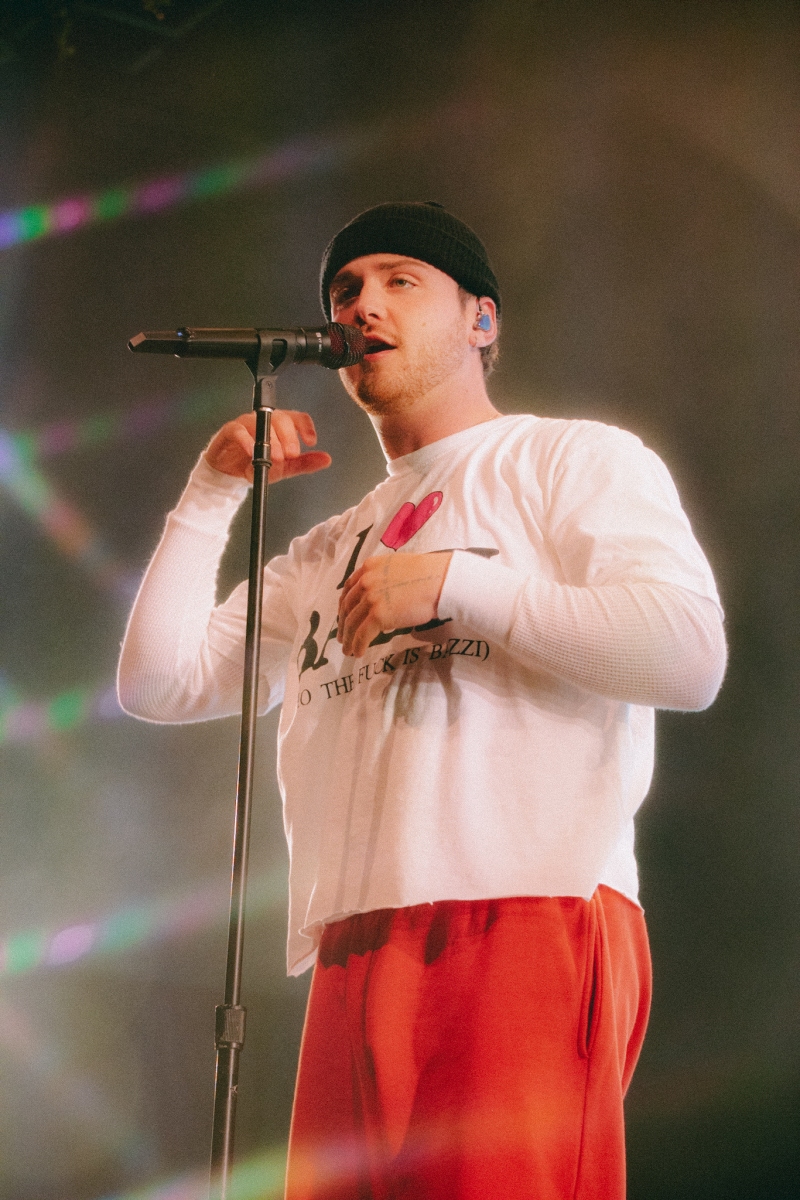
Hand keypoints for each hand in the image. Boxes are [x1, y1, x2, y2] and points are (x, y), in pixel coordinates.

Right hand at [204, 409, 330, 483]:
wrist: (230, 474)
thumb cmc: (255, 465)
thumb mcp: (284, 468)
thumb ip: (304, 463)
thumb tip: (326, 459)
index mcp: (280, 426)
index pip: (296, 417)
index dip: (305, 427)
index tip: (311, 441)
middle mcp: (264, 421)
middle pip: (280, 418)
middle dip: (288, 437)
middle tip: (291, 455)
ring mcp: (246, 423)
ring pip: (260, 422)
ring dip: (270, 440)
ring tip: (275, 457)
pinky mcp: (229, 431)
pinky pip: (238, 429)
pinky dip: (246, 440)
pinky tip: (252, 451)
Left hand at [337, 552, 452, 656]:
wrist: (440, 581)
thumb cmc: (428, 575)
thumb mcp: (397, 568)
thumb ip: (383, 578)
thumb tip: (381, 598)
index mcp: (369, 567)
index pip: (349, 589)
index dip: (344, 606)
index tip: (343, 617)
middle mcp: (366, 581)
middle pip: (347, 607)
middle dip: (343, 625)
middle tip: (343, 638)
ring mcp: (371, 598)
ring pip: (352, 623)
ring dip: (348, 639)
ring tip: (348, 650)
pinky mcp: (378, 615)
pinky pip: (362, 634)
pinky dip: (357, 645)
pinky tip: (358, 653)